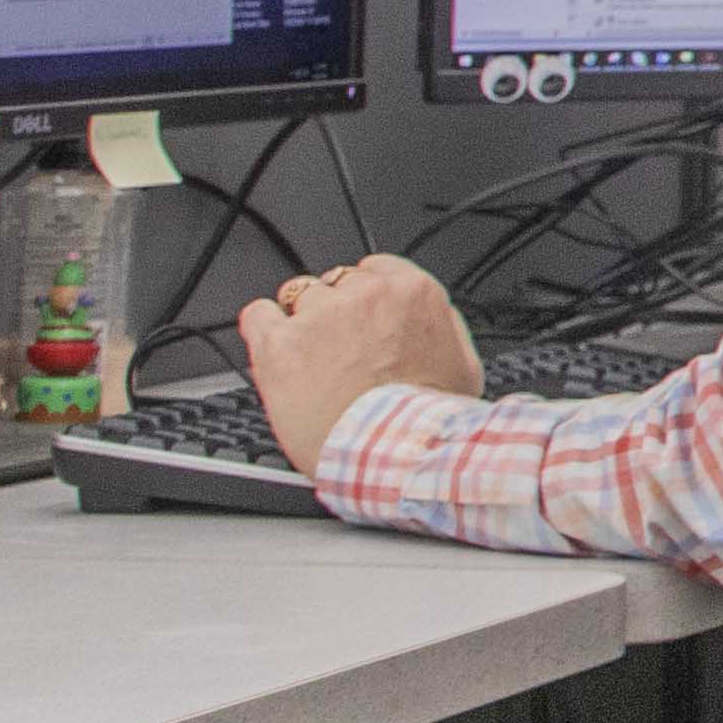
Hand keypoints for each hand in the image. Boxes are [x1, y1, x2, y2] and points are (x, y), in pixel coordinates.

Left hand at [242, 256, 480, 472]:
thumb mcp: (463, 366)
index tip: (363, 318)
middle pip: (335, 282)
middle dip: (335, 311)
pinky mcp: (279, 344)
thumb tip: (430, 317)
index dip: (365, 296)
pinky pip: (258, 315)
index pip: (375, 268)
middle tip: (340, 350)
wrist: (393, 454)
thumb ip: (444, 327)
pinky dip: (264, 329)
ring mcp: (319, 317)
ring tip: (312, 361)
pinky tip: (278, 352)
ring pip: (297, 297)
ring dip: (302, 323)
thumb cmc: (427, 419)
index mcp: (412, 292)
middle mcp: (364, 295)